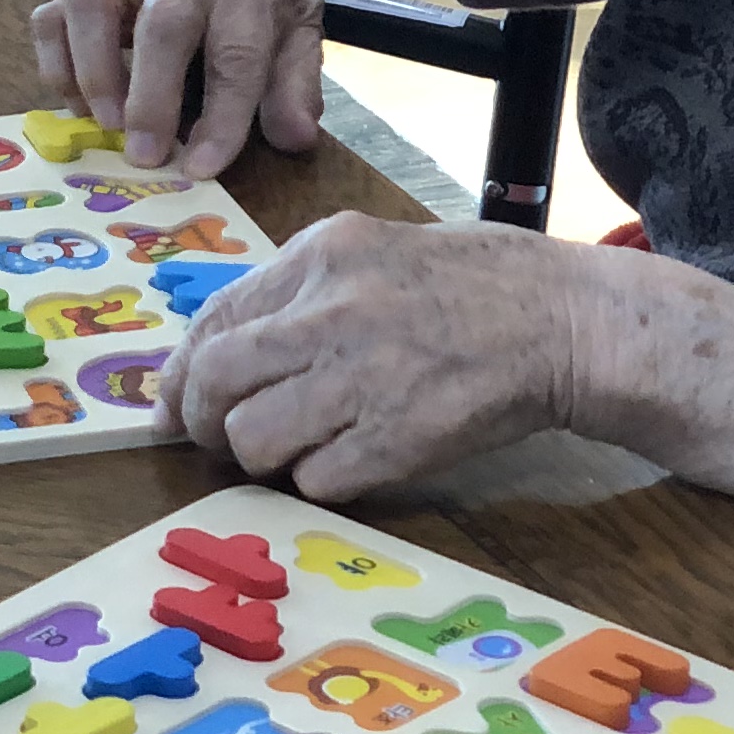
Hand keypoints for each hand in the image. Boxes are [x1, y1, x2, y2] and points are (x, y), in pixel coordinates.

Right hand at [31, 0, 321, 173]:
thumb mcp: (299, 25)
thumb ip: (296, 82)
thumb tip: (293, 139)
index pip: (238, 51)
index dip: (222, 115)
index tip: (203, 167)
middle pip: (162, 23)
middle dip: (151, 97)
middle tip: (144, 157)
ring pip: (91, 2)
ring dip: (91, 70)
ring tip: (104, 126)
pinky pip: (52, 13)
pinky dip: (54, 61)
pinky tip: (77, 103)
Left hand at [161, 213, 589, 497]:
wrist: (564, 321)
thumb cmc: (467, 285)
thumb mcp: (369, 254)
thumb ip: (293, 295)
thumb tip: (212, 356)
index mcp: (319, 255)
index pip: (212, 321)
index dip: (178, 375)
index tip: (169, 407)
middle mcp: (331, 312)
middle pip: (215, 383)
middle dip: (200, 421)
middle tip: (216, 438)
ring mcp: (366, 377)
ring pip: (254, 439)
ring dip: (262, 456)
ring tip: (295, 447)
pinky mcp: (400, 439)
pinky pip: (317, 479)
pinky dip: (322, 479)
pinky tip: (352, 458)